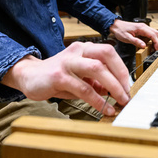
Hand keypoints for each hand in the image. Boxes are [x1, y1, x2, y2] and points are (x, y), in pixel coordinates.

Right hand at [1, 43, 130, 115]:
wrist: (28, 76)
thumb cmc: (55, 76)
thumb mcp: (79, 77)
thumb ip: (95, 81)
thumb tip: (114, 90)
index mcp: (83, 49)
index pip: (109, 52)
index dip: (122, 69)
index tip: (128, 86)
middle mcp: (77, 51)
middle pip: (106, 55)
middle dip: (121, 75)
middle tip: (127, 94)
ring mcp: (68, 62)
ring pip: (97, 69)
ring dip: (113, 87)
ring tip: (120, 101)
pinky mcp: (59, 76)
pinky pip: (84, 88)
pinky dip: (97, 100)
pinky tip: (104, 108)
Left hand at [110, 19, 157, 51]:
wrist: (116, 26)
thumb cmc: (120, 30)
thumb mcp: (127, 38)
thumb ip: (136, 42)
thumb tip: (144, 46)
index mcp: (141, 28)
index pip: (153, 35)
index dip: (157, 43)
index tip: (157, 49)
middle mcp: (144, 27)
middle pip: (157, 34)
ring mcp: (144, 28)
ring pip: (155, 33)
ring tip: (157, 49)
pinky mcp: (143, 30)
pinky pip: (151, 34)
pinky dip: (154, 39)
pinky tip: (152, 45)